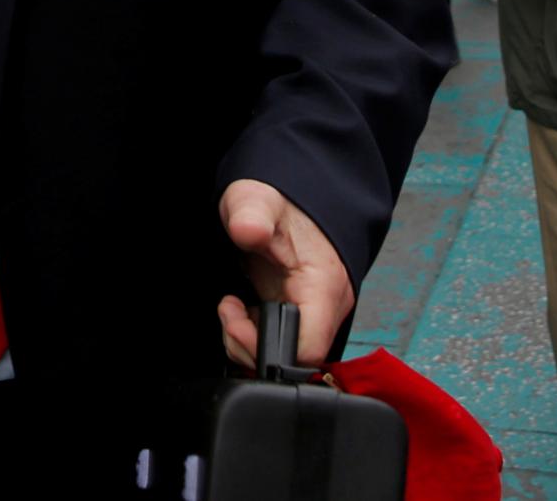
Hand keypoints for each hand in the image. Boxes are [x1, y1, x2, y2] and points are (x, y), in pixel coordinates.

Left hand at [216, 180, 353, 369]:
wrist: (296, 195)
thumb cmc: (282, 199)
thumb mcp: (257, 199)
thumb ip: (252, 214)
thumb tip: (247, 230)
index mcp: (324, 286)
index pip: (308, 350)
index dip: (266, 348)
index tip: (235, 319)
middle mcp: (327, 306)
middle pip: (296, 359)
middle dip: (252, 346)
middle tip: (229, 313)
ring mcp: (315, 310)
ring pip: (288, 354)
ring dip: (250, 342)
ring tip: (232, 309)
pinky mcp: (302, 310)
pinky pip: (283, 341)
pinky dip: (257, 334)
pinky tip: (244, 310)